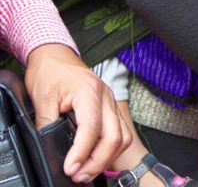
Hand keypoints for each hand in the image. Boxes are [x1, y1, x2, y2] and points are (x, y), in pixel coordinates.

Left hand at [25, 44, 131, 182]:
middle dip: (97, 161)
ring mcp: (112, 101)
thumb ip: (48, 124)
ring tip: (88, 171)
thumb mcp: (42, 98)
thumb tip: (50, 149)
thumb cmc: (50, 72)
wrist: (56, 55)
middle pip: (113, 136)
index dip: (82, 152)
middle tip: (79, 175)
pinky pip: (121, 131)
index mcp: (89, 91)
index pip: (91, 128)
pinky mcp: (112, 107)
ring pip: (122, 137)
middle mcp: (106, 97)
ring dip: (107, 158)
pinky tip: (99, 157)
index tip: (70, 168)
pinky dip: (113, 148)